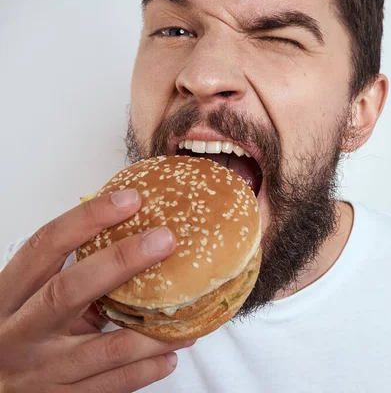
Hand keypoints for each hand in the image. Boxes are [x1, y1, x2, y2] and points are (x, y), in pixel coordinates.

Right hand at [0, 189, 194, 392]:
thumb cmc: (18, 338)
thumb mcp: (29, 304)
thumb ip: (69, 281)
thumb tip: (132, 243)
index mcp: (8, 297)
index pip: (44, 246)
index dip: (87, 219)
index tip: (130, 200)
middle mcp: (19, 333)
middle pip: (69, 290)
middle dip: (122, 261)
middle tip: (165, 239)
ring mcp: (41, 372)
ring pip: (108, 349)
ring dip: (156, 331)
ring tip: (189, 317)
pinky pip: (114, 385)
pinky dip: (148, 369)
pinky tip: (169, 355)